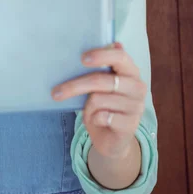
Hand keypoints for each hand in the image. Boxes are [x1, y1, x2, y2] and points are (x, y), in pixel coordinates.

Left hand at [51, 42, 146, 158]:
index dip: (101, 55)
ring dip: (87, 107)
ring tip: (89, 111)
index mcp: (131, 71)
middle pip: (102, 80)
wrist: (113, 139)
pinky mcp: (130, 124)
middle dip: (75, 86)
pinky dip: (93, 119)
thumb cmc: (104, 105)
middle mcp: (137, 86)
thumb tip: (84, 54)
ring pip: (98, 99)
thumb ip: (98, 69)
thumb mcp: (100, 86)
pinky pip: (101, 117)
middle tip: (55, 92)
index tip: (82, 58)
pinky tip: (97, 121)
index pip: (120, 56)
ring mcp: (136, 106)